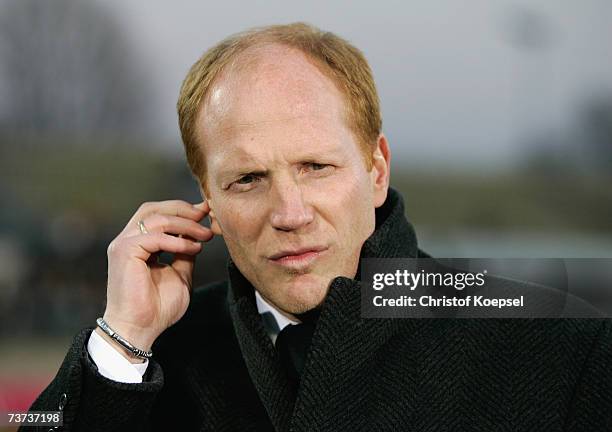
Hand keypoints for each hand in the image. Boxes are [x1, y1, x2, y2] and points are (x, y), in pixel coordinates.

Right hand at [99, 200, 212, 360]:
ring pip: (156, 219)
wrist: (141, 329)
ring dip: (185, 224)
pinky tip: (193, 248)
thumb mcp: (180, 273)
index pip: (158, 214)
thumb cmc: (158, 307)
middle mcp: (128, 239)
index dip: (182, 210)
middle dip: (183, 209)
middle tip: (206, 216)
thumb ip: (185, 252)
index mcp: (138, 243)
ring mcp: (124, 244)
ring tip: (205, 235)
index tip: (207, 212)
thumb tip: (197, 235)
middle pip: (154, 208)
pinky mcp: (124, 252)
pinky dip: (177, 241)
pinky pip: (155, 237)